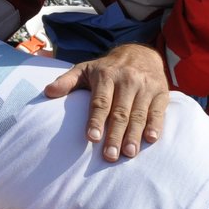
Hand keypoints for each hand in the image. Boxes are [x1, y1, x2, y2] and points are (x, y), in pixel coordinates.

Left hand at [44, 42, 169, 161]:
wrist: (140, 53)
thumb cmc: (108, 68)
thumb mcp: (86, 69)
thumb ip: (67, 81)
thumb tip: (47, 92)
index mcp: (106, 75)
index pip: (101, 101)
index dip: (96, 120)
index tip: (92, 138)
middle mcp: (127, 80)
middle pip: (120, 112)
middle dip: (115, 135)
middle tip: (110, 156)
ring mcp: (145, 86)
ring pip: (139, 114)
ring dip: (134, 135)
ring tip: (129, 153)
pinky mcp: (161, 92)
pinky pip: (158, 111)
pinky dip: (155, 125)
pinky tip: (150, 139)